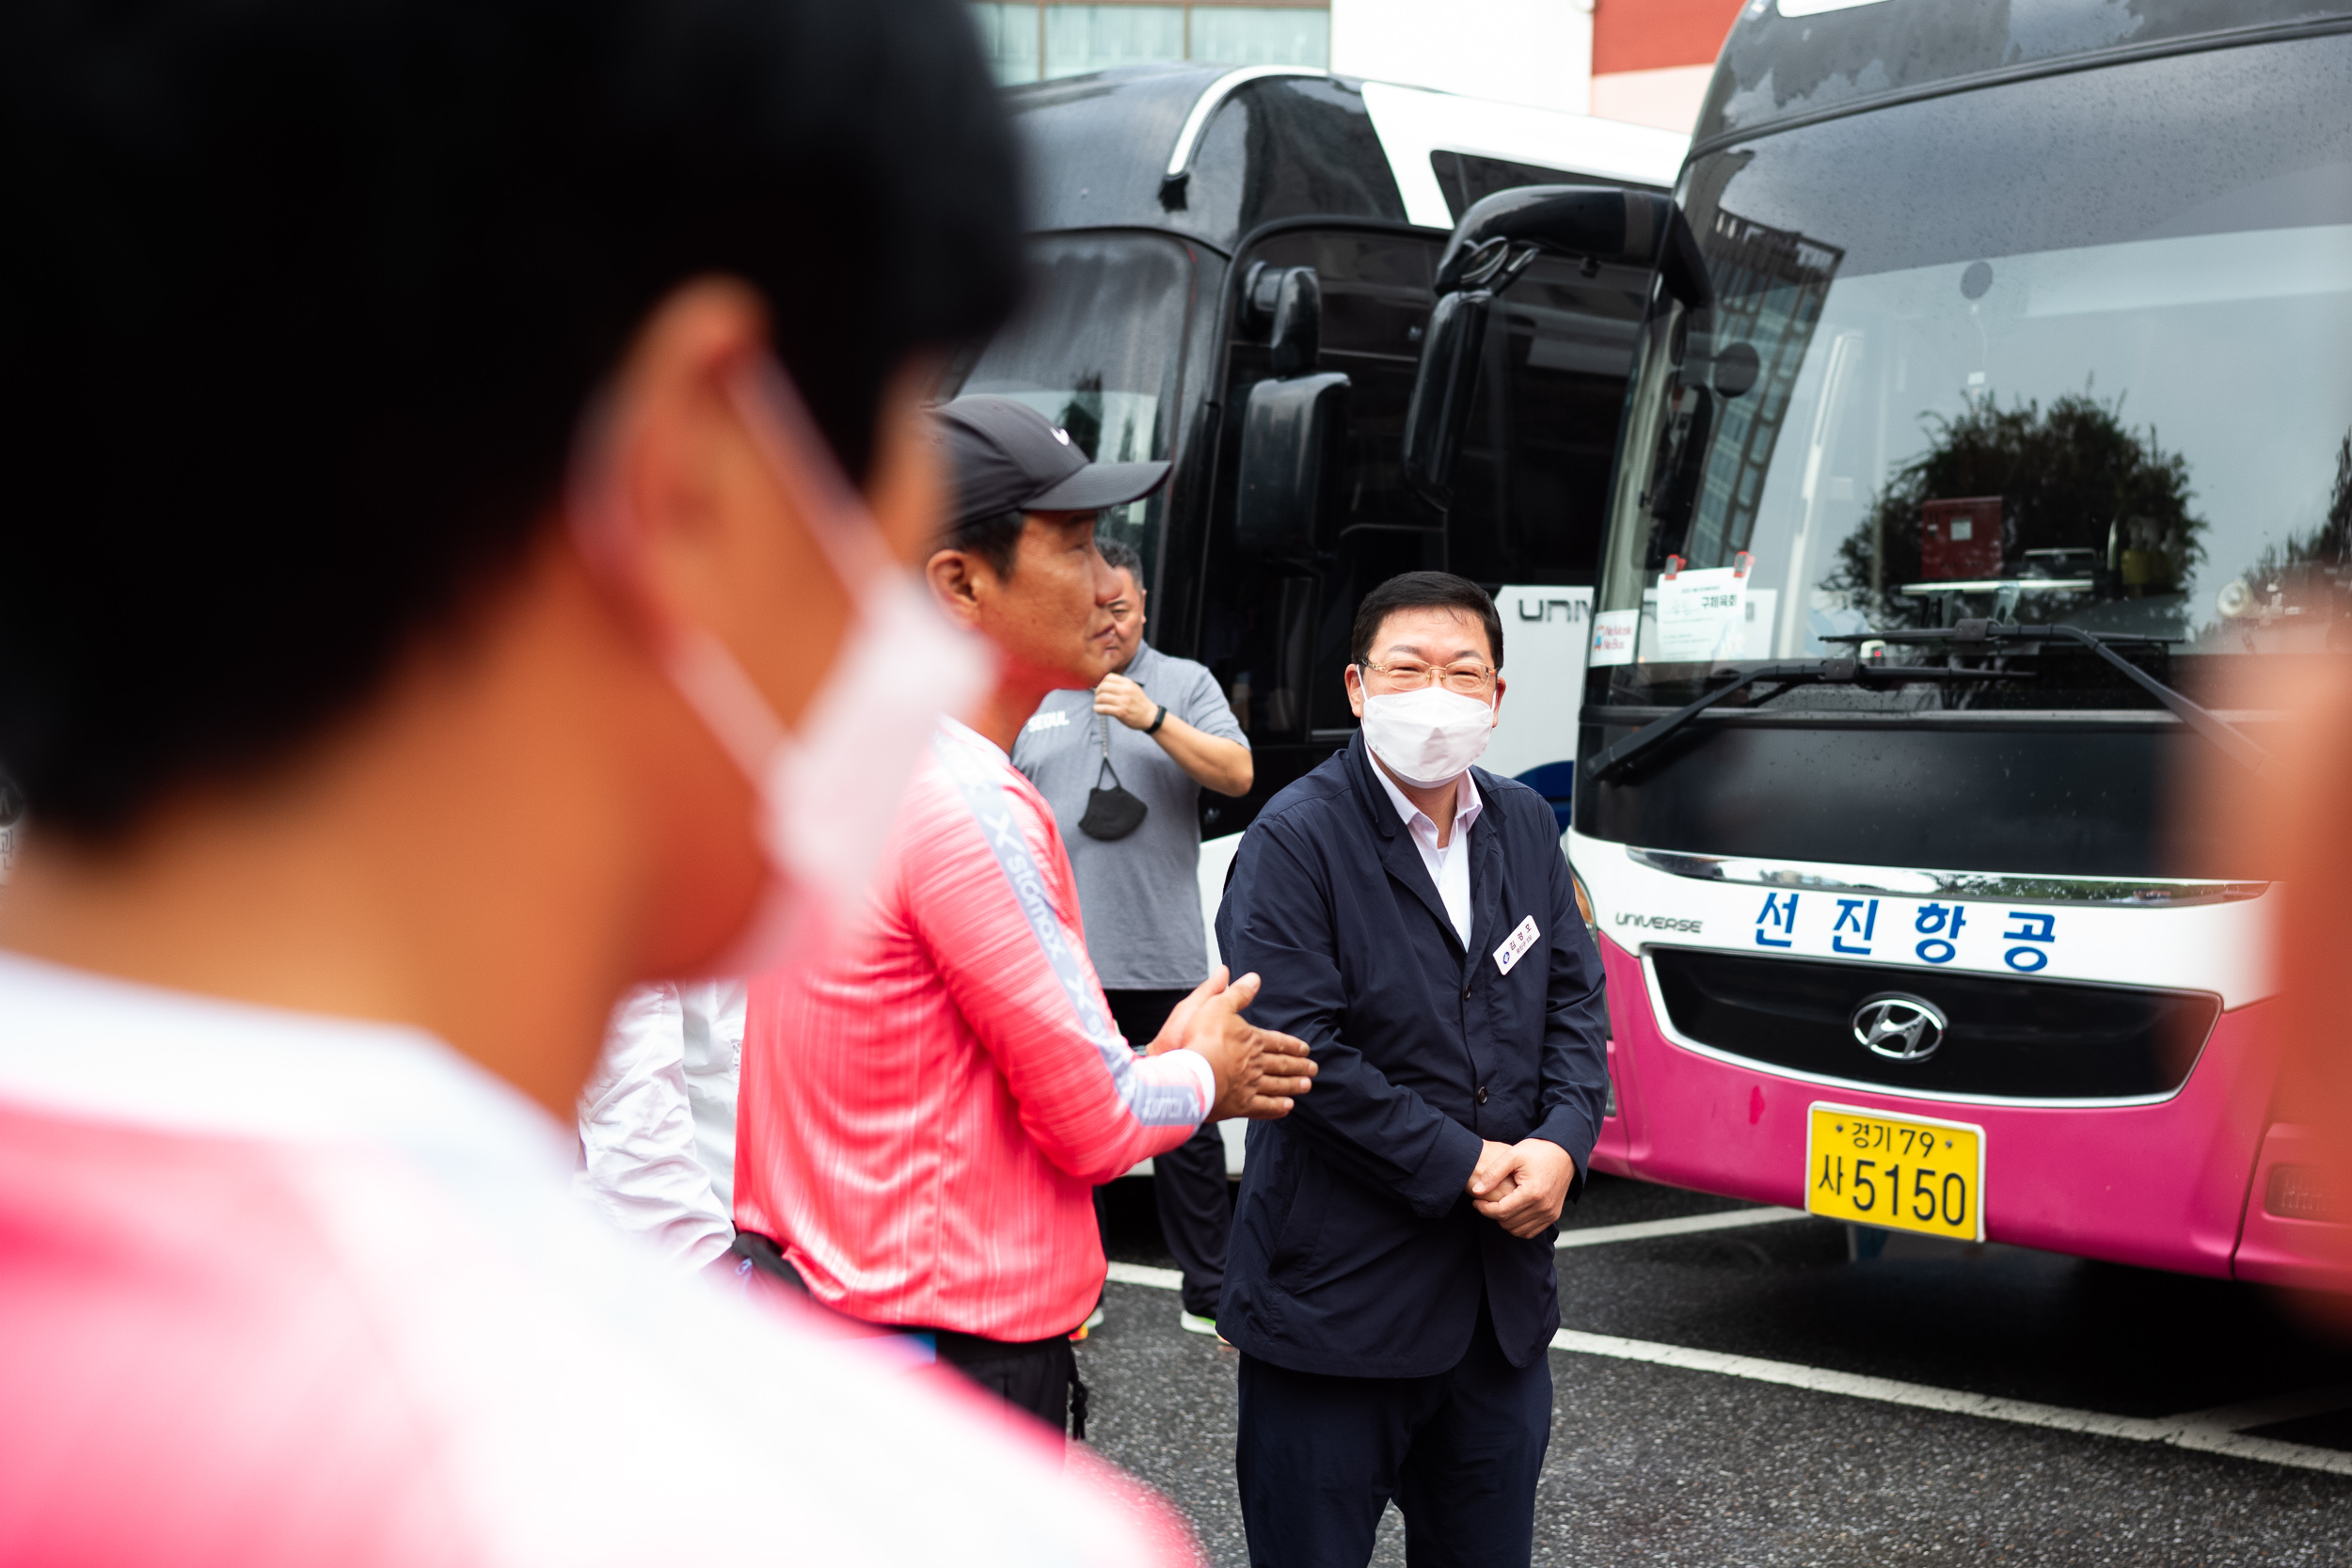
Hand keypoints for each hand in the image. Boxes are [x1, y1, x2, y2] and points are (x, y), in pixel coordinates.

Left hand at [1095, 671, 1157, 729]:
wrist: (1149, 716)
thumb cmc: (1139, 702)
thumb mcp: (1133, 688)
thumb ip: (1121, 684)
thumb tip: (1103, 684)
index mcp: (1128, 683)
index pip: (1109, 677)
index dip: (1102, 682)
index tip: (1102, 689)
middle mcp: (1126, 690)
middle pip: (1103, 687)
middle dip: (1097, 692)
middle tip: (1097, 697)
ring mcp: (1123, 701)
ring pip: (1102, 697)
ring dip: (1097, 701)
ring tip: (1098, 704)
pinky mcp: (1121, 712)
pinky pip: (1104, 709)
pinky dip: (1097, 709)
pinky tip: (1098, 710)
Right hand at [1149, 967, 1316, 1120]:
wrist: (1194, 1074)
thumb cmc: (1202, 1039)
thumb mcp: (1218, 1006)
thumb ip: (1237, 994)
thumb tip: (1254, 979)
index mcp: (1252, 1041)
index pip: (1277, 1042)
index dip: (1291, 1045)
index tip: (1305, 1049)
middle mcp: (1256, 1064)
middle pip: (1281, 1065)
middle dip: (1298, 1066)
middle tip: (1313, 1069)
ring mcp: (1250, 1086)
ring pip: (1277, 1086)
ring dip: (1293, 1085)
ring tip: (1306, 1086)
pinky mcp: (1240, 1105)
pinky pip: (1263, 1107)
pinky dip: (1277, 1108)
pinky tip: (1286, 1107)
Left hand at [1470, 1139, 1576, 1238]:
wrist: (1564, 1154)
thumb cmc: (1538, 1151)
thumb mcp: (1512, 1155)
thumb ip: (1493, 1174)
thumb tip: (1476, 1191)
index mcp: (1532, 1193)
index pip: (1501, 1212)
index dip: (1484, 1208)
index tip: (1475, 1201)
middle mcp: (1543, 1207)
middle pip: (1508, 1223)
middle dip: (1492, 1214)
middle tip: (1486, 1201)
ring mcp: (1550, 1214)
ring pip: (1518, 1231)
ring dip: (1504, 1221)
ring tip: (1498, 1205)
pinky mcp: (1553, 1216)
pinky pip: (1530, 1231)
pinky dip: (1518, 1226)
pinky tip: (1512, 1211)